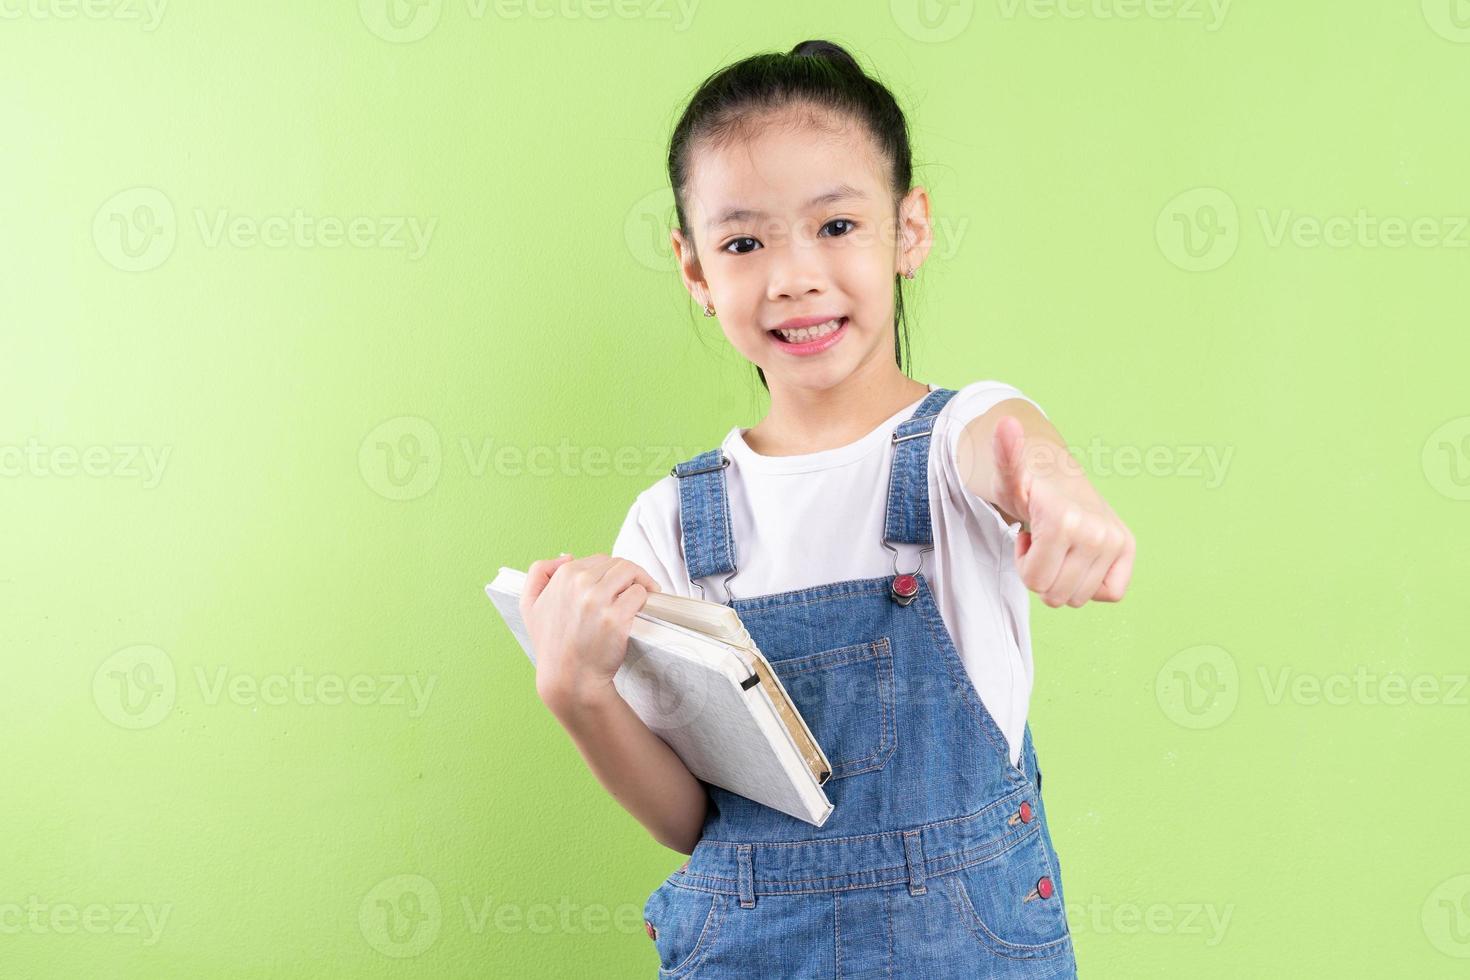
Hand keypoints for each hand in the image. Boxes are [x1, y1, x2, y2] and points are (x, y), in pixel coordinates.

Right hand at [519, 553, 662, 709]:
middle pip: (618, 564)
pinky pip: (640, 594)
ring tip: (643, 596)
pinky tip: (641, 609)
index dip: (610, 572)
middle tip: (633, 591)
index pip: (599, 560)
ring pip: (631, 573)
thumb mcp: (529, 606)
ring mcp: (598, 600)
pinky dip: (645, 599)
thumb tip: (566, 557)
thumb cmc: (552, 646)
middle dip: (629, 575)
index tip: (617, 585)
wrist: (569, 680)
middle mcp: (579, 583)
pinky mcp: (616, 617)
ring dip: (641, 583)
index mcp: (562, 576)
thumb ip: (538, 574)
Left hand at [989, 416, 1135, 607]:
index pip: (1035, 583)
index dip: (1024, 565)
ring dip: (1062, 578)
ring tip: (1058, 545)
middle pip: (1056, 595)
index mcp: (1064, 521)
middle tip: (1042, 542)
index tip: (1027, 537)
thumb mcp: (1008, 479)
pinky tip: (1079, 556)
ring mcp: (1116, 540)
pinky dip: (1091, 583)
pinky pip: (1111, 593)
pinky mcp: (1128, 548)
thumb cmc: (1027, 488)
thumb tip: (1005, 424)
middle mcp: (1097, 531)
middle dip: (1041, 574)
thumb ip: (1004, 457)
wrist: (1057, 477)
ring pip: (1079, 598)